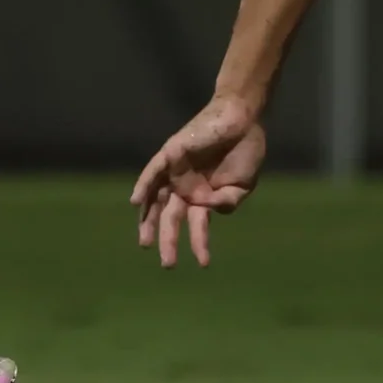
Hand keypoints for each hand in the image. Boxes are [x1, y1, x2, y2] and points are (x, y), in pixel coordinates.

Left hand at [131, 91, 266, 267]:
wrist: (244, 118)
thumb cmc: (246, 150)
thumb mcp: (242, 186)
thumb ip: (227, 202)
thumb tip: (208, 212)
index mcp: (203, 196)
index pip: (196, 225)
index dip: (199, 244)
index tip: (203, 263)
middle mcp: (186, 187)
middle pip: (171, 218)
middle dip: (168, 241)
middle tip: (167, 264)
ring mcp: (176, 171)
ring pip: (157, 199)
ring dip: (149, 220)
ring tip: (145, 243)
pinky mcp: (171, 153)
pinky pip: (153, 171)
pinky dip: (144, 186)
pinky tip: (136, 202)